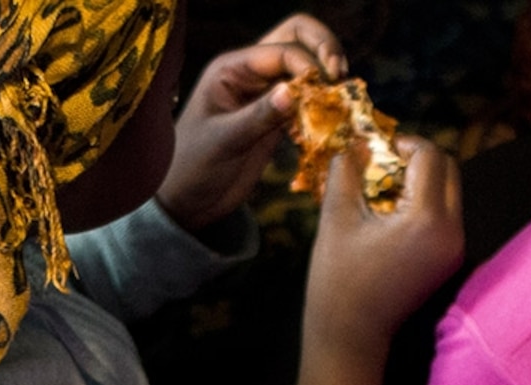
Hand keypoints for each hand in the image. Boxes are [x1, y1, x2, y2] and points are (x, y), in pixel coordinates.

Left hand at [158, 13, 345, 230]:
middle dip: (323, 49)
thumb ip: (258, 116)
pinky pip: (308, 99)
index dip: (306, 64)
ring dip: (327, 77)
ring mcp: (266, 94)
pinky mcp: (278, 118)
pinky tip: (334, 118)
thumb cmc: (193, 167)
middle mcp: (251, 73)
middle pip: (296, 38)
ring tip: (342, 98)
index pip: (281, 49)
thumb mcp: (224, 141)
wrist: (188, 200)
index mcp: (232, 68)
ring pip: (306, 67)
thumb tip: (293, 91)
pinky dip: (324, 104)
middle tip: (341, 76)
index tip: (323, 89)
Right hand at [302, 135, 461, 360]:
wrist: (351, 337)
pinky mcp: (450, 260)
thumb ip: (347, 168)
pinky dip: (425, 203)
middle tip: (382, 165)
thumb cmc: (338, 280)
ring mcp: (455, 248)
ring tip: (384, 190)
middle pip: (449, 169)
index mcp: (426, 219)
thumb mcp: (336, 215)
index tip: (376, 149)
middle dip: (417, 159)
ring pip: (450, 190)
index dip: (403, 143)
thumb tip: (358, 140)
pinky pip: (446, 214)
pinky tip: (393, 214)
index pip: (430, 156)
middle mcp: (452, 232)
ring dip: (422, 180)